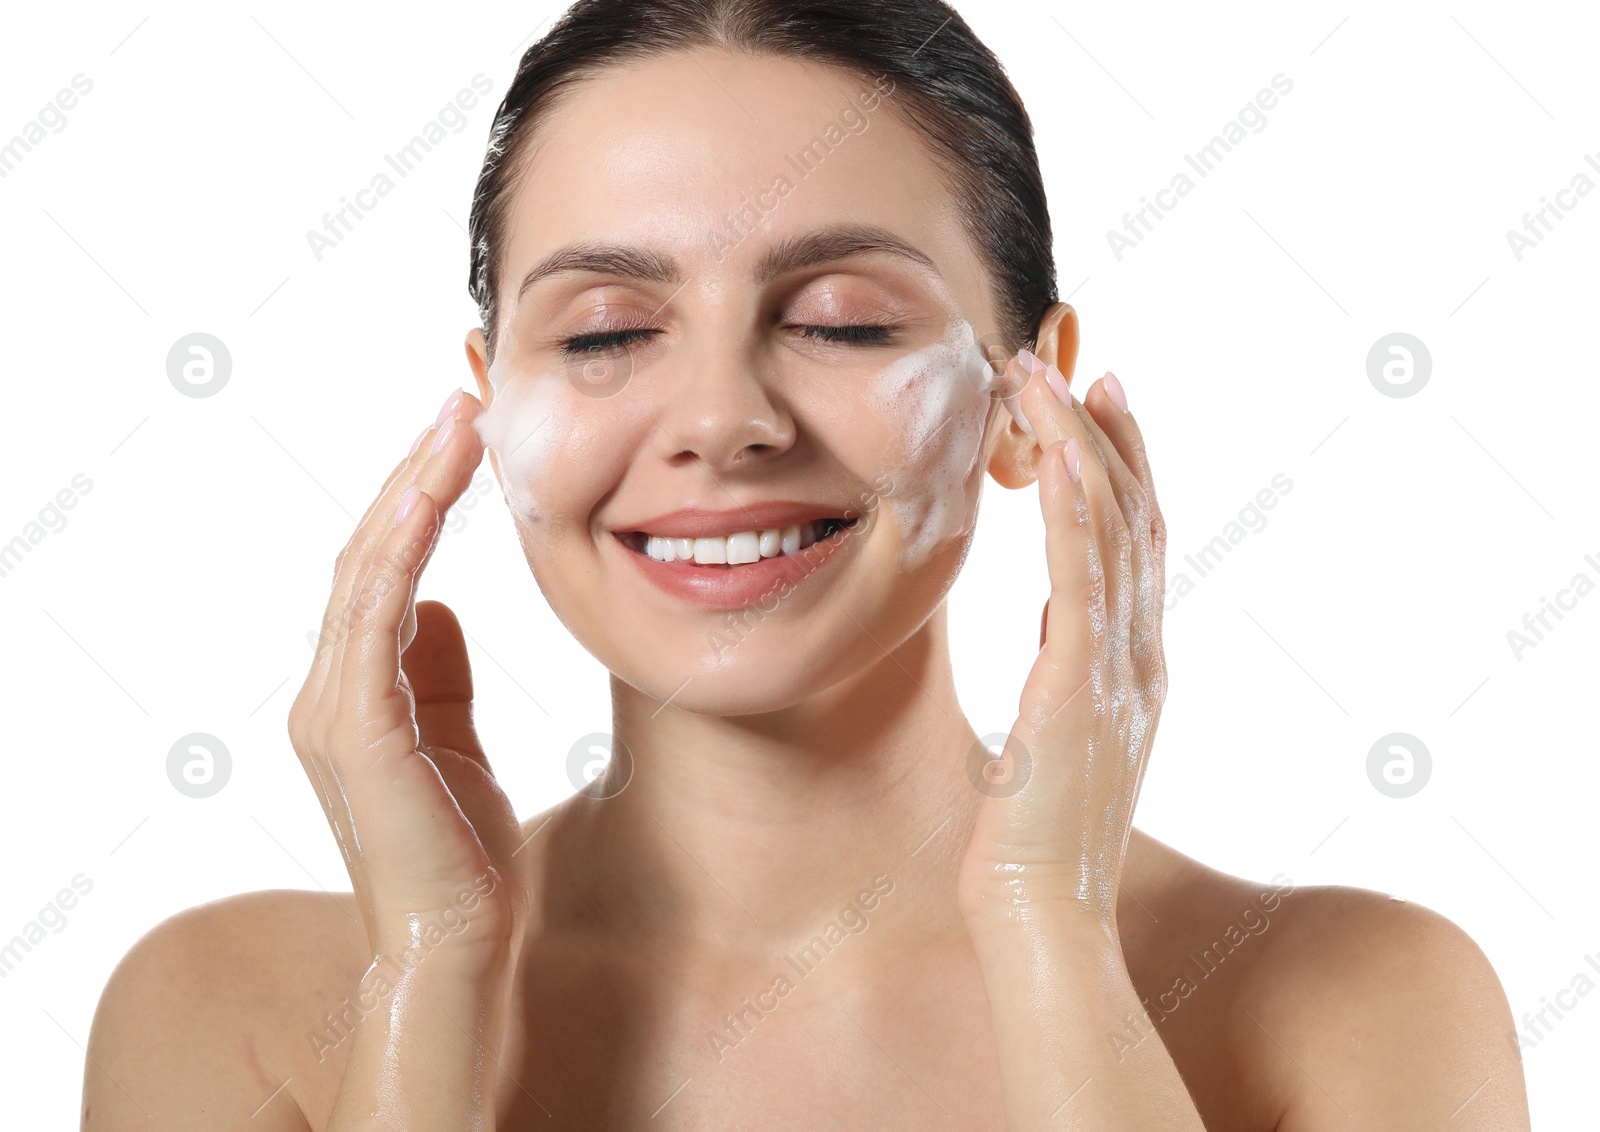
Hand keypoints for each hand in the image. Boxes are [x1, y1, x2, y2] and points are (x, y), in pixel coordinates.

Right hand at [287, 389, 528, 965]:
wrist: (458, 945)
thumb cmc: (462, 854)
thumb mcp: (456, 743)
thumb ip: (438, 675)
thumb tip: (436, 607)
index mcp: (354, 693)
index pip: (380, 572)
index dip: (415, 501)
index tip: (461, 438)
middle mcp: (329, 692)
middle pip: (367, 555)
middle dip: (414, 474)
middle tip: (460, 401)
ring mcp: (334, 708)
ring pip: (367, 571)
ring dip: (412, 490)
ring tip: (456, 423)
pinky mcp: (358, 728)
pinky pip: (377, 616)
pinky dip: (403, 547)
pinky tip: (436, 494)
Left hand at [958, 358, 1166, 934]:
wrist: (1043, 913)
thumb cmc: (1035, 836)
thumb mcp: (1059, 733)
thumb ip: (1071, 670)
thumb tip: (1059, 623)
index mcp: (1135, 665)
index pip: (1139, 543)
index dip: (1125, 467)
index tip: (1099, 405)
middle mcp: (1141, 655)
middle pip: (1134, 518)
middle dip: (1104, 435)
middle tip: (1078, 367)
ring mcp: (1119, 668)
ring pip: (1108, 529)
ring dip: (1075, 446)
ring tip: (1041, 381)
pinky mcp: (1079, 686)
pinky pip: (1080, 575)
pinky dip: (1071, 504)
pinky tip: (1051, 450)